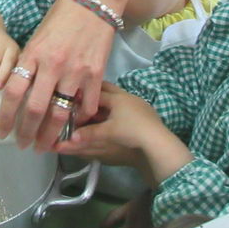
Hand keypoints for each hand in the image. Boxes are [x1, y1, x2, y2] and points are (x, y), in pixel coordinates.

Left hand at [0, 0, 114, 150]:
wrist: (93, 1)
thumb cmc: (61, 17)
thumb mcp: (37, 38)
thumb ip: (30, 63)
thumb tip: (21, 90)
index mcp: (33, 54)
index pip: (13, 92)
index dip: (6, 116)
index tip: (3, 131)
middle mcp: (52, 65)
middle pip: (35, 109)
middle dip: (26, 132)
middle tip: (23, 145)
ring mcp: (75, 71)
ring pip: (60, 114)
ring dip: (50, 135)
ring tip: (45, 145)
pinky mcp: (96, 74)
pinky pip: (87, 105)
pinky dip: (80, 119)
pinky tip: (74, 126)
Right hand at [57, 83, 191, 183]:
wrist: (158, 140)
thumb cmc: (131, 132)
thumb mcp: (108, 133)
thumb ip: (88, 134)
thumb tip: (70, 138)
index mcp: (116, 97)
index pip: (95, 94)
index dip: (83, 99)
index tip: (74, 102)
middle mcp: (126, 95)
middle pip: (107, 87)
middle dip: (95, 90)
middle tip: (84, 94)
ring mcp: (137, 101)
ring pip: (118, 94)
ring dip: (107, 98)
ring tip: (98, 104)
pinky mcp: (145, 109)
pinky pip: (126, 102)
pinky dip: (117, 105)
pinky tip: (116, 113)